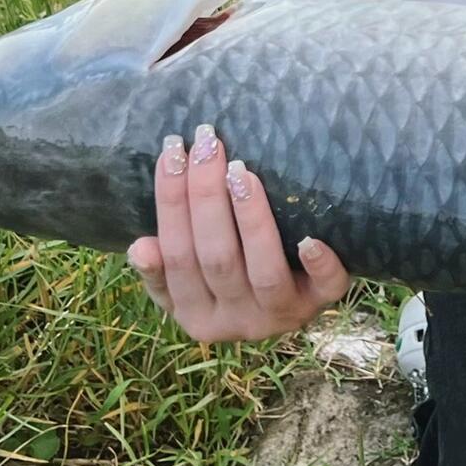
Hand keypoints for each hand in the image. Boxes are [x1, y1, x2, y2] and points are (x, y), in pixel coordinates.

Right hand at [128, 123, 350, 343]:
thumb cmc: (232, 279)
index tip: (172, 152)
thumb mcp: (188, 284)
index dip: (171, 204)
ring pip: (263, 271)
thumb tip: (140, 247)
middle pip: (216, 258)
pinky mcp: (320, 304)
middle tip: (208, 144)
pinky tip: (311, 238)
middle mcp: (236, 321)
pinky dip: (319, 264)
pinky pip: (325, 288)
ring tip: (240, 172)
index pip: (176, 256)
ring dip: (251, 219)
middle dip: (207, 196)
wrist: (294, 303)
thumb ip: (162, 268)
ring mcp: (280, 316)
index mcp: (196, 315)